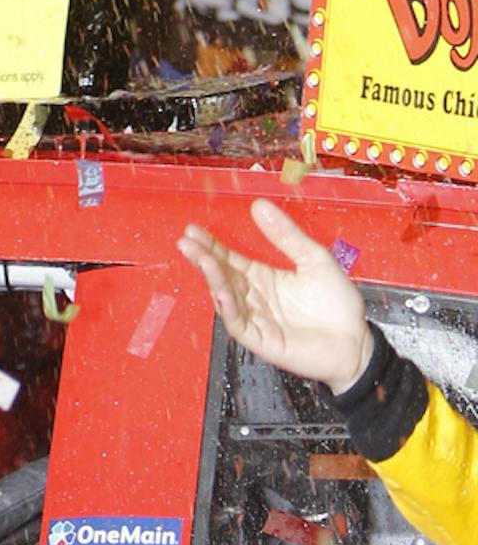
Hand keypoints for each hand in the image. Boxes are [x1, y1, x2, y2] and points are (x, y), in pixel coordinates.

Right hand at [178, 199, 372, 390]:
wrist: (357, 340)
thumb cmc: (337, 303)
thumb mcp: (313, 259)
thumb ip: (286, 236)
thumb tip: (259, 205)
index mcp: (263, 278)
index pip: (230, 260)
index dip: (211, 245)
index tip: (193, 230)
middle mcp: (254, 298)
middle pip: (222, 276)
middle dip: (203, 258)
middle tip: (186, 241)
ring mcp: (256, 320)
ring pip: (226, 298)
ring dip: (212, 279)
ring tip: (201, 258)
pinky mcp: (262, 340)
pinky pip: (239, 323)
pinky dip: (228, 308)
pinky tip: (221, 291)